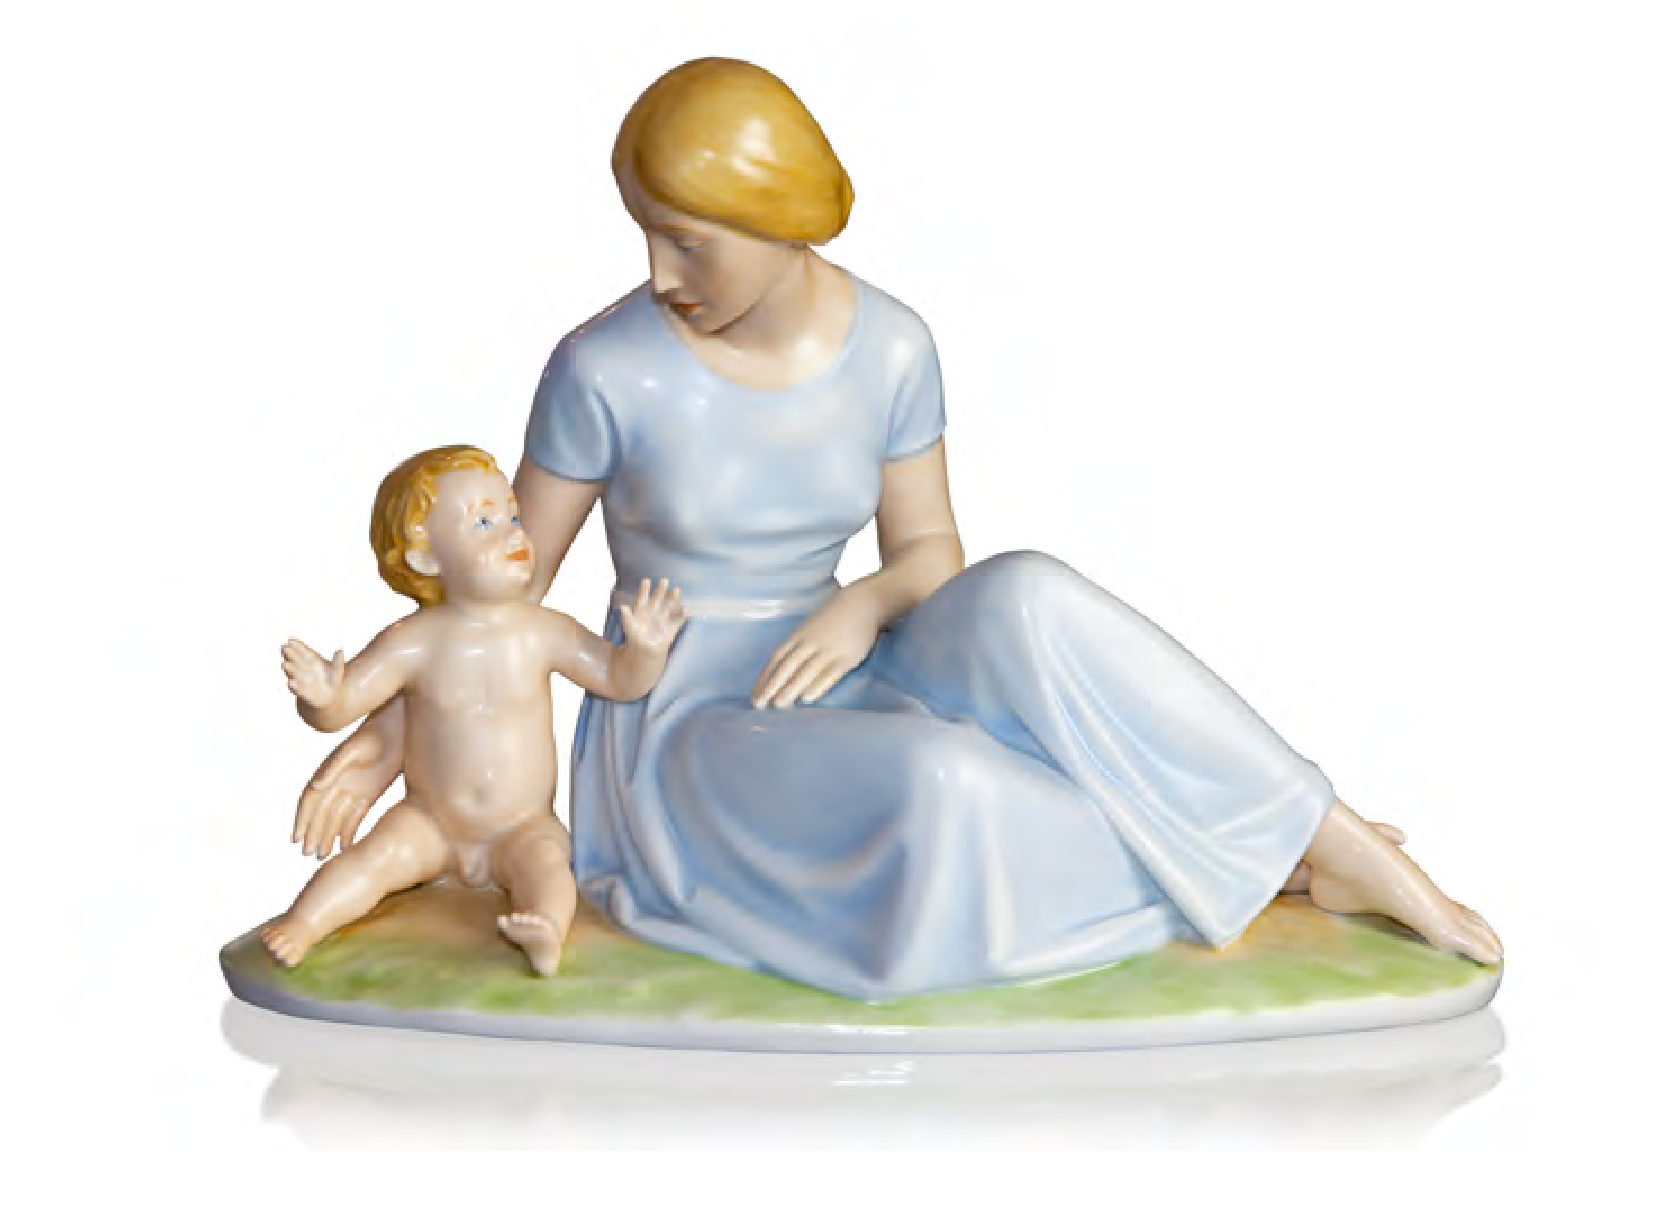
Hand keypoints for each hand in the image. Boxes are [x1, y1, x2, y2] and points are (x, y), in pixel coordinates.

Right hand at [282, 639, 343, 709]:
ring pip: (293, 672)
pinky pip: (296, 688)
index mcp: (313, 661)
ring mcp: (301, 679)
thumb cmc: (333, 680)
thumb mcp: (337, 670)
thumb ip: (338, 661)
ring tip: (284, 664)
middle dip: (289, 654)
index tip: (291, 639)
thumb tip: (341, 650)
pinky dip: (293, 685)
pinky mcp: (301, 691)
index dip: (298, 646)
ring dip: (288, 668)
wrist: (329, 697)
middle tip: (284, 648)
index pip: (304, 652)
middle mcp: (304, 669)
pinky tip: (291, 682)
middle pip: (295, 660)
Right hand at [293, 714, 402, 858]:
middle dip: (313, 833)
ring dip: (328, 836)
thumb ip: (334, 767)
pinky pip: (355, 817)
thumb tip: (315, 786)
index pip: (309, 800)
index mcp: (328, 773)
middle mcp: (337, 784)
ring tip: (322, 856)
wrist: (397, 731)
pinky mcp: (369, 795)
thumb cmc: (373, 736)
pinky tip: (346, 847)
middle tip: (308, 854)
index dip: (301, 819)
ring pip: (336, 819)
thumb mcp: (353, 750)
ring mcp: (353, 791)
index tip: (296, 838)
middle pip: (321, 814)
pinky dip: (349, 832)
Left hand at [618, 578, 688, 652]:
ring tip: (676, 590)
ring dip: (672, 598)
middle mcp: (653, 611)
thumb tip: (622, 607)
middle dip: (660, 590)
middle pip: (657, 598)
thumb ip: (626, 618)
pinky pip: (678, 620)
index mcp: (641, 610)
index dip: (644, 589)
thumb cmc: (635, 637)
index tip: (646, 580)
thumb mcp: (630, 628)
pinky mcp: (671, 626)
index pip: (642, 597)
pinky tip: (686, 610)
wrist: (646, 651)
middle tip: (664, 580)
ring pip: (668, 606)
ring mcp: (662, 618)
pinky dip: (682, 615)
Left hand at [751, 584, 880, 708]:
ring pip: (806, 671)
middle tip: (759, 704)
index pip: (777, 659)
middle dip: (771, 686)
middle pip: (787, 666)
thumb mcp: (811, 628)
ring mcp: (829, 649)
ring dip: (791, 688)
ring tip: (779, 705)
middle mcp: (810, 642)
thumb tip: (783, 671)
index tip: (754, 696)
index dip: (764, 678)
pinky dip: (818, 685)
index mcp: (799, 636)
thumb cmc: (834, 618)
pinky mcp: (847, 657)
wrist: (863, 602)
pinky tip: (807, 698)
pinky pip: (830, 673)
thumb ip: (799, 646)